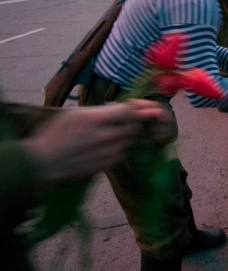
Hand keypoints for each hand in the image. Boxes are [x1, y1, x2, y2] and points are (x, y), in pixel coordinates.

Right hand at [23, 101, 170, 183]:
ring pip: (129, 139)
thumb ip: (101, 111)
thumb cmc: (54, 134)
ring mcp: (107, 153)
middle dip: (134, 120)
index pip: (129, 111)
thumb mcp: (74, 114)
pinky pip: (122, 153)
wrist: (41, 163)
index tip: (142, 105)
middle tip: (126, 117)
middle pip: (133, 125)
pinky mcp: (106, 165)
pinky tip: (106, 144)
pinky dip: (119, 146)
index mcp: (95, 119)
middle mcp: (105, 136)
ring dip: (126, 133)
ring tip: (109, 130)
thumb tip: (120, 108)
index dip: (139, 107)